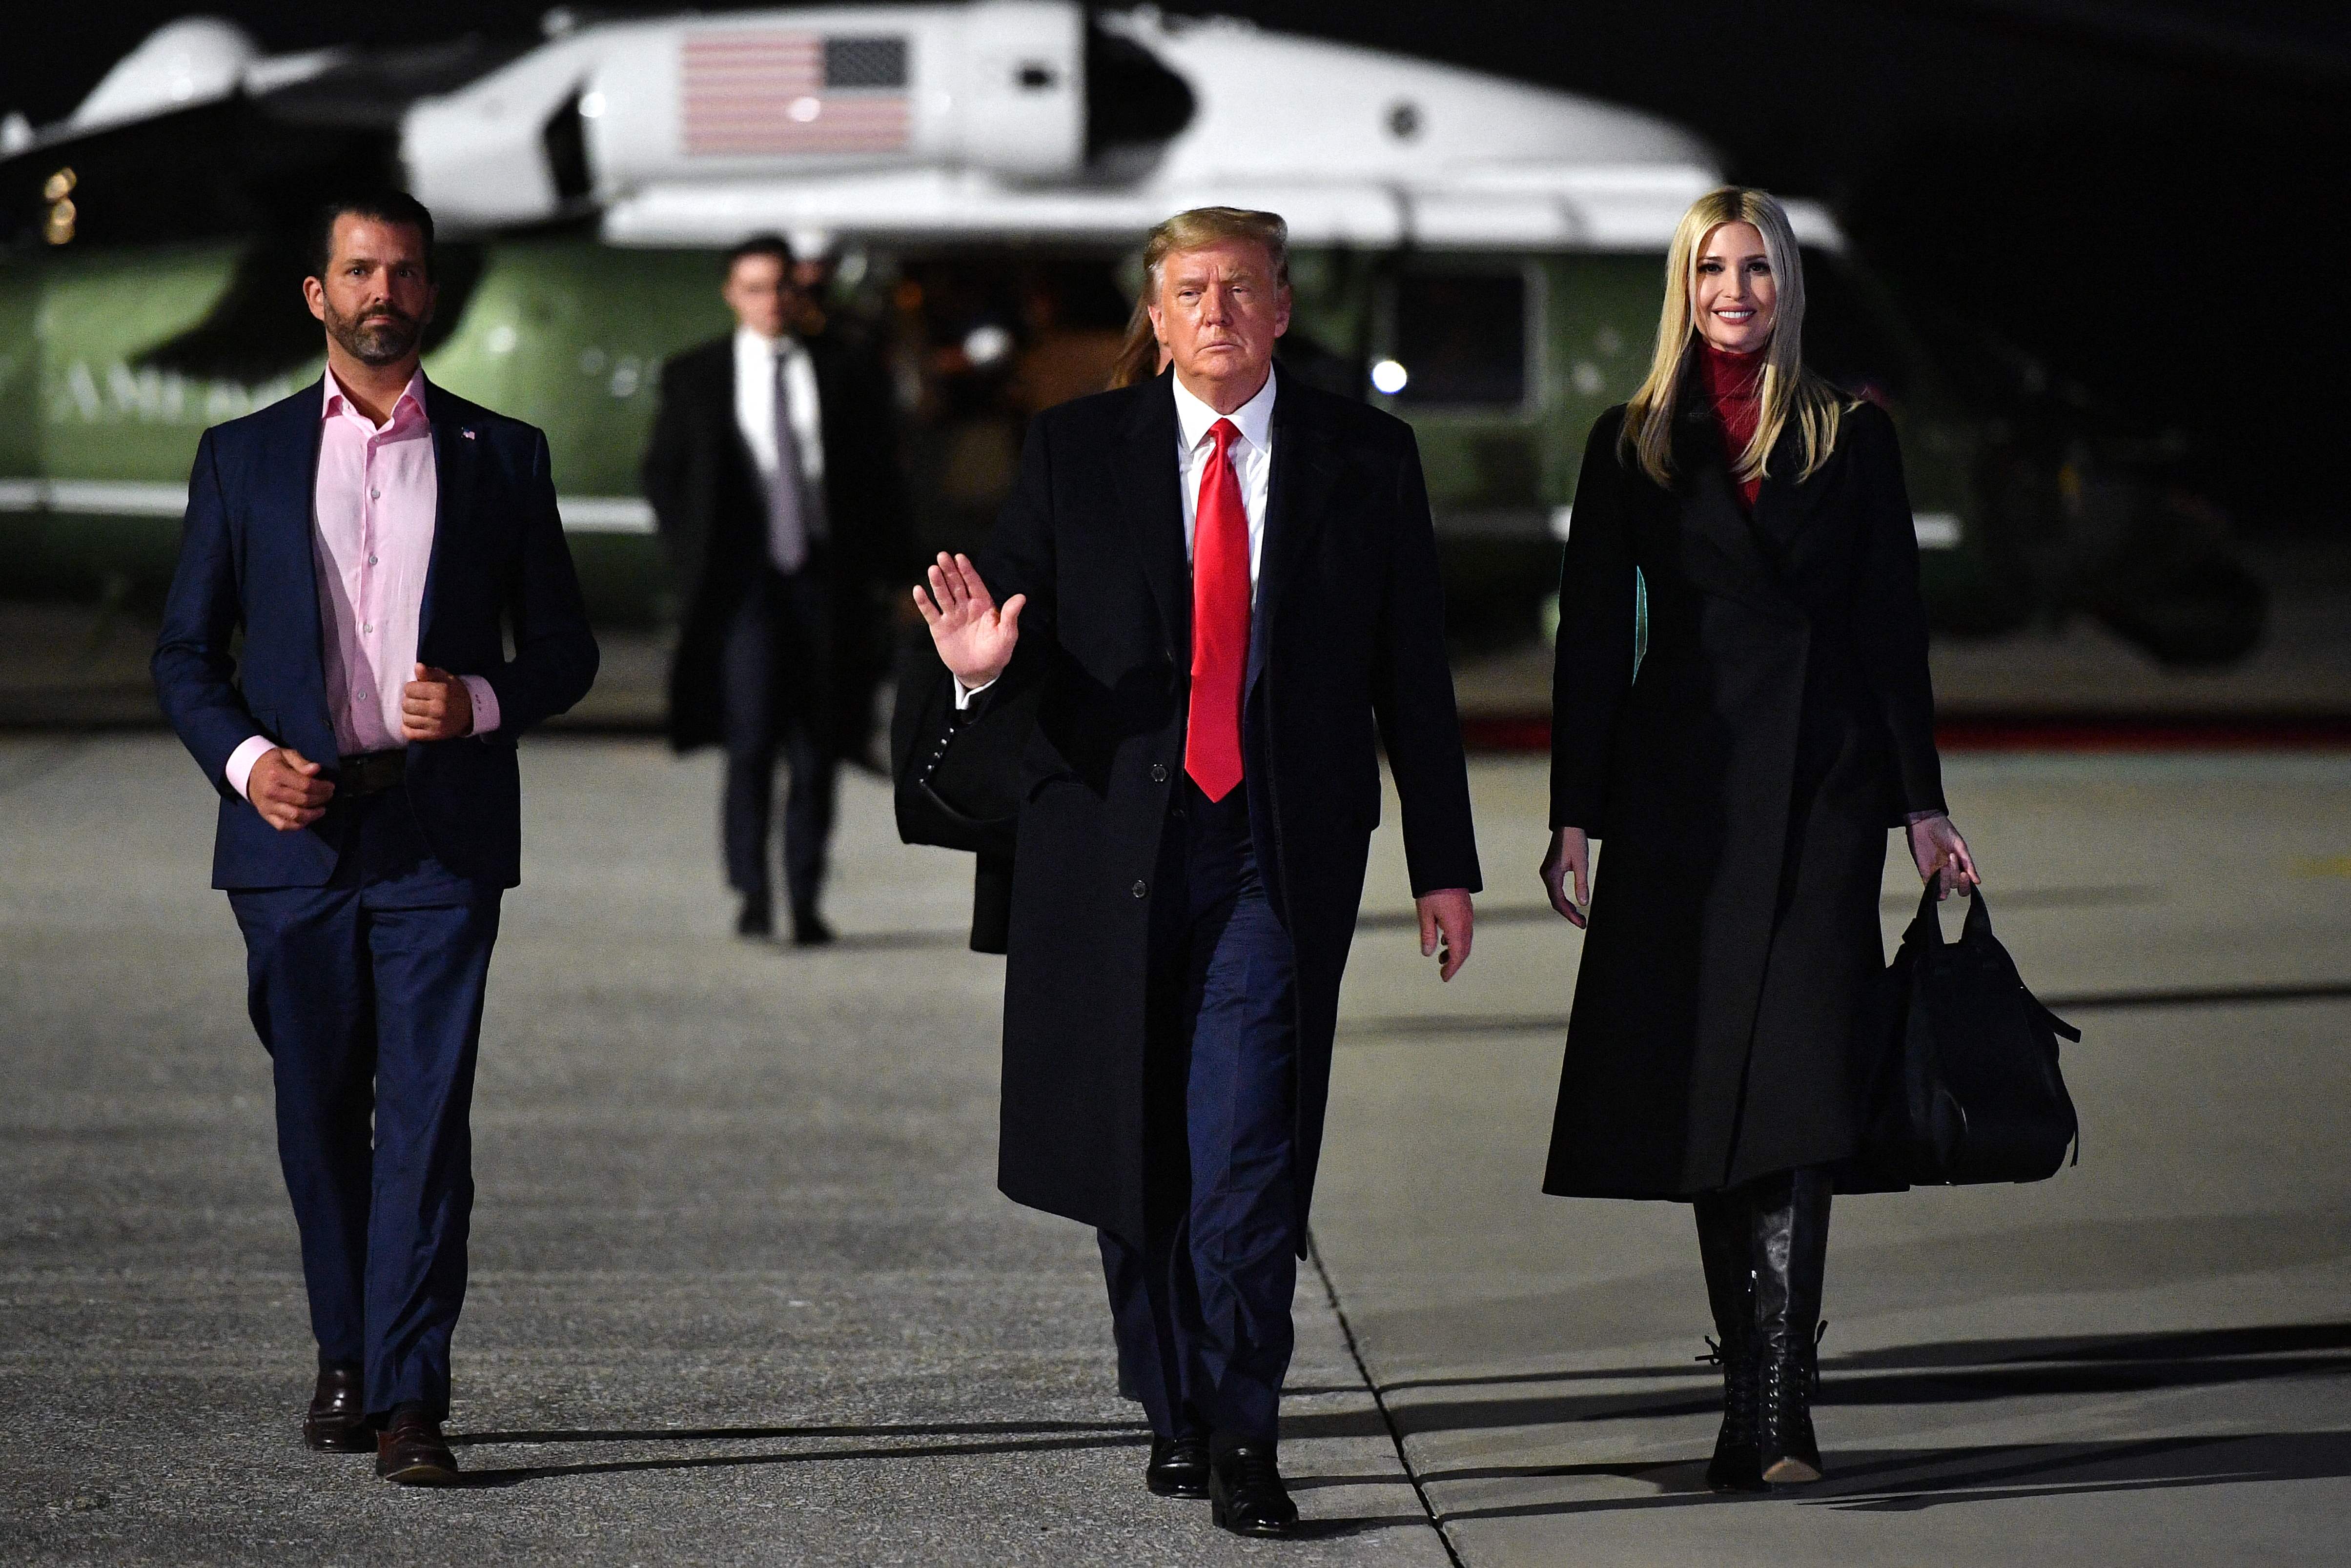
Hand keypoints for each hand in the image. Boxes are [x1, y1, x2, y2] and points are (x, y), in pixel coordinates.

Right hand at [248, 746, 332, 830]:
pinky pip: (284, 825)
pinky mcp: (265, 815)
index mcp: (276, 775)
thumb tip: (316, 769)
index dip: (322, 787)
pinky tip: (308, 818)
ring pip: (296, 816)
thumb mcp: (286, 754)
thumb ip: (301, 762)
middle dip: (321, 799)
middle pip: (303, 801)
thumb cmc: (271, 762)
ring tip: (322, 809)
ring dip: (313, 814)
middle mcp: (271, 792)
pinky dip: (298, 825)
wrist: (248, 771)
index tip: (330, 786)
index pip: (306, 785)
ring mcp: (267, 806)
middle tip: (329, 795)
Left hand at [401, 664, 472, 741]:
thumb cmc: (454, 692)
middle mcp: (439, 709)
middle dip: (409, 700)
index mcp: (441, 692)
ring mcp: (436, 724)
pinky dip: (407, 728)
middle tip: (418, 700)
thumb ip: (430, 672)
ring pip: (406, 719)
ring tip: (417, 710)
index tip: (418, 689)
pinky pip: (410, 733)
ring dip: (408, 714)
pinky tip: (414, 721)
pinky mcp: (434, 735)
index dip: (411, 687)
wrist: (470, 712)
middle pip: (406, 704)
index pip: (409, 689)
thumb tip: (418, 666)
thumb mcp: (445, 678)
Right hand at [913, 553, 1024, 691]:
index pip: (974, 584)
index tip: (960, 557)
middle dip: (950, 571)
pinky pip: (930, 612)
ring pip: (943, 595)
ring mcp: (951, 616)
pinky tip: (918, 590)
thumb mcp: (1007, 635)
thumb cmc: (997, 652)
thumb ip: (1010, 616)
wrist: (980, 672)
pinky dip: (923, 602)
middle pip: (956, 585)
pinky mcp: (939, 627)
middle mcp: (965, 607)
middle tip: (942, 556)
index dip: (967, 571)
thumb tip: (1021, 597)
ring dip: (937, 583)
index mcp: (982, 605)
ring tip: (933, 569)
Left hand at [1417, 888, 1474, 981]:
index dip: (1452, 968)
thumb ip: (1428, 935)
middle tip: (1444, 971)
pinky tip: (1445, 938)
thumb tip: (1428, 952)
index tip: (1445, 977)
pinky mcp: (1466, 910)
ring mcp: (1468, 916)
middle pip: (1464, 950)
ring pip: (1465, 940)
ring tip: (1442, 956)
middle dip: (1454, 962)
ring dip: (1455, 951)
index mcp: (1456, 928)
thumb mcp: (1426, 914)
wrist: (1445, 869)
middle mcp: (1466, 924)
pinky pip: (1465, 930)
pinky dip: (1457, 940)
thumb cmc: (1434, 890)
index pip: (1457, 955)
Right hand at [1540, 826, 1590, 927]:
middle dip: (1568, 914)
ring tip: (1579, 916)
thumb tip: (1583, 903)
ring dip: (1566, 907)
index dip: (1570, 915)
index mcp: (1551, 875)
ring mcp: (1547, 873)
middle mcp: (1546, 875)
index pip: (1559, 902)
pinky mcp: (1550, 870)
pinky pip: (1555, 890)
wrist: (1568, 824)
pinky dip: (1563, 899)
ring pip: (1555, 897)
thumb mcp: (1581, 863)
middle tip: (1583, 923)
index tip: (1581, 924)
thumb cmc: (1575, 841)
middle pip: (1555, 901)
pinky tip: (1572, 904)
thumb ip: (1581, 884)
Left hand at [1908, 813, 1978, 899]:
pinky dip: (1933, 885)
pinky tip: (1937, 876)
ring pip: (1943, 888)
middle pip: (1954, 886)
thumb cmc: (1943, 831)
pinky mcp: (1924, 871)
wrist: (1925, 822)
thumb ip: (1968, 864)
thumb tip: (1977, 881)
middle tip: (1953, 862)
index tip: (1964, 874)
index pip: (1964, 886)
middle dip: (1955, 877)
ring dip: (1946, 879)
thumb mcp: (1960, 846)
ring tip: (1945, 864)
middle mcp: (1948, 872)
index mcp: (1959, 867)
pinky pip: (1929, 885)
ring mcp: (1936, 873)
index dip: (1965, 885)